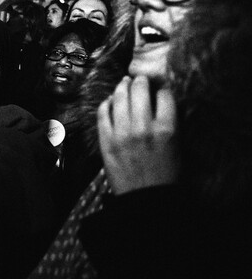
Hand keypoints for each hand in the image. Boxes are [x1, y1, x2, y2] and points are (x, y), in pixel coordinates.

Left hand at [97, 76, 178, 194]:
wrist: (145, 200)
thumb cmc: (166, 175)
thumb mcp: (178, 147)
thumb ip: (169, 122)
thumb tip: (159, 99)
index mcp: (167, 130)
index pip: (164, 94)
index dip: (161, 87)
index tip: (158, 87)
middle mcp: (144, 128)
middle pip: (139, 89)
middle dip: (140, 80)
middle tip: (139, 80)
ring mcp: (122, 133)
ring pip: (119, 97)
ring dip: (122, 87)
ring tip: (124, 84)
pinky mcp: (105, 141)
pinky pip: (102, 113)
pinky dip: (106, 103)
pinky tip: (110, 101)